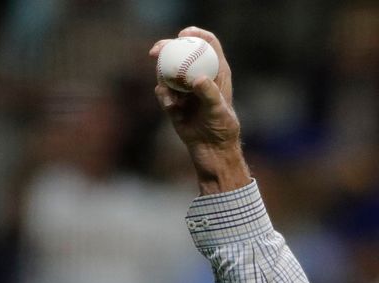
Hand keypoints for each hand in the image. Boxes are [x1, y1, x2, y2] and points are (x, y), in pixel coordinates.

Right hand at [151, 27, 249, 193]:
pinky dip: (163, 96)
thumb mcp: (218, 111)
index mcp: (217, 72)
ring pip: (168, 71)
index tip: (183, 35)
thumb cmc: (222, 130)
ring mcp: (186, 89)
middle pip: (182, 53)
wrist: (212, 152)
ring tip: (167, 91)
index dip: (195, 34)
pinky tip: (170, 106)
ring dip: (162, 75)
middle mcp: (200, 77)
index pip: (207, 44)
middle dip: (167, 47)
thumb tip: (196, 79)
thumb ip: (209, 93)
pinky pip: (163, 92)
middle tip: (156, 50)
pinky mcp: (174, 103)